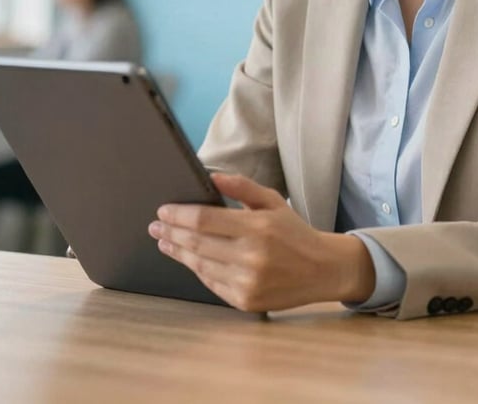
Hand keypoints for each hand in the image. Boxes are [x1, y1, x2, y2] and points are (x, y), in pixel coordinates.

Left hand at [148, 173, 374, 311]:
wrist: (322, 270)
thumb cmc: (294, 232)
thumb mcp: (273, 200)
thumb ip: (241, 186)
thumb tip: (210, 175)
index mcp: (257, 227)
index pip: (205, 220)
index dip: (179, 215)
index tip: (163, 210)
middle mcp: (251, 256)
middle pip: (197, 243)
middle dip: (171, 232)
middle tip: (155, 225)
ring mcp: (247, 282)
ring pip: (200, 265)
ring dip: (178, 252)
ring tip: (165, 241)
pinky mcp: (245, 301)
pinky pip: (211, 283)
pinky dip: (197, 269)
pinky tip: (188, 259)